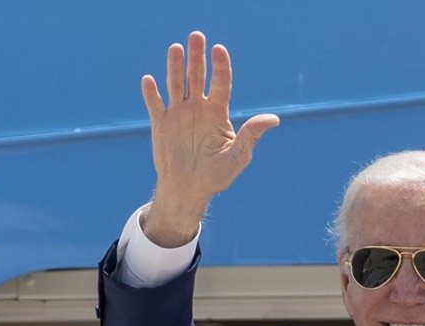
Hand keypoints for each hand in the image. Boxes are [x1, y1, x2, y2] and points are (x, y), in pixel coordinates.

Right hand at [140, 31, 279, 246]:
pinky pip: (155, 105)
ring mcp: (179, 114)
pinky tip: (149, 81)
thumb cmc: (218, 175)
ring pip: (176, 84)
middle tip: (197, 36)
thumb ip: (252, 135)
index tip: (219, 49)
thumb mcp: (238, 156)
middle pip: (197, 76)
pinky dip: (151, 93)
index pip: (220, 84)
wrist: (190, 190)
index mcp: (218, 113)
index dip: (220, 66)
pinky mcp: (161, 124)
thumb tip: (274, 119)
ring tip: (176, 48)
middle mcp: (198, 108)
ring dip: (175, 67)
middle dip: (197, 57)